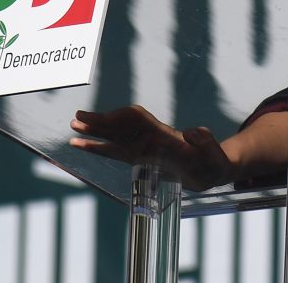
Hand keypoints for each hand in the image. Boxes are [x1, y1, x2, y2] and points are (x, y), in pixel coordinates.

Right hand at [69, 105, 235, 190]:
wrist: (213, 168)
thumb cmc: (214, 161)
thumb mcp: (214, 154)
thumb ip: (206, 142)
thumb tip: (193, 131)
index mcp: (165, 135)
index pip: (139, 121)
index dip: (121, 119)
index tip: (104, 120)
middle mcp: (150, 138)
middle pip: (121, 126)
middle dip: (100, 122)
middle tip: (76, 118)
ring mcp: (143, 147)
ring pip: (114, 137)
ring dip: (95, 133)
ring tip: (73, 128)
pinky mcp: (140, 157)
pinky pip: (115, 151)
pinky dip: (98, 148)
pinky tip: (82, 147)